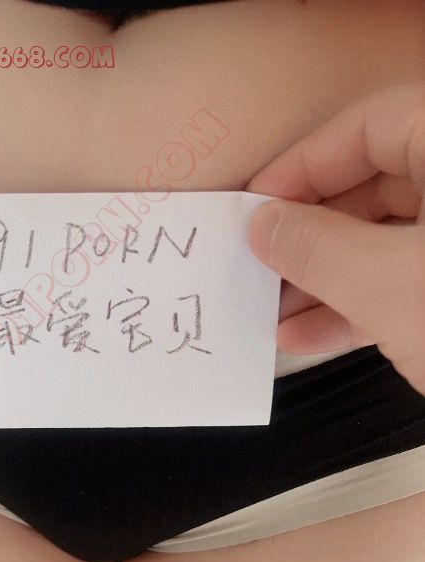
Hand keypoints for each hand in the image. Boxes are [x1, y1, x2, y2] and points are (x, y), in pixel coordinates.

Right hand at [246, 83, 424, 395]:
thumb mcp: (388, 285)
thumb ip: (317, 246)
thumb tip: (264, 223)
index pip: (370, 125)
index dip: (302, 164)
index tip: (253, 206)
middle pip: (376, 184)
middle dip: (309, 235)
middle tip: (256, 267)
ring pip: (390, 240)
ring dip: (325, 279)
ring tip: (271, 314)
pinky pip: (410, 281)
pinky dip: (362, 306)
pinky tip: (312, 336)